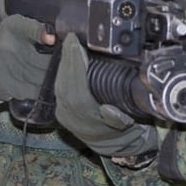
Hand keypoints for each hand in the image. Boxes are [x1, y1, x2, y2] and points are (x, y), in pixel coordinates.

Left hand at [54, 34, 157, 156]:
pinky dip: (62, 72)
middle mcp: (70, 116)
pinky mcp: (61, 111)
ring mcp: (63, 114)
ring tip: (69, 45)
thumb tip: (107, 110)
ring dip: (63, 63)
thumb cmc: (124, 131)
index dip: (75, 65)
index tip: (76, 45)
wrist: (115, 146)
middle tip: (71, 39)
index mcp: (84, 118)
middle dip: (67, 58)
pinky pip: (59, 88)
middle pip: (64, 82)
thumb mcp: (126, 125)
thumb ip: (116, 119)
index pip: (76, 87)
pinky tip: (67, 60)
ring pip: (59, 83)